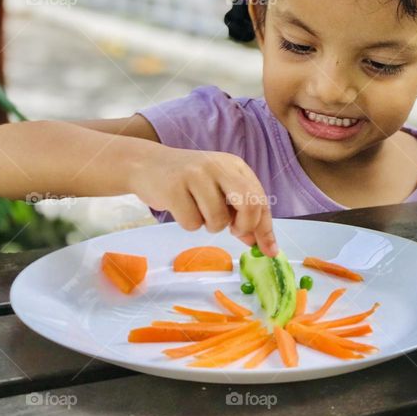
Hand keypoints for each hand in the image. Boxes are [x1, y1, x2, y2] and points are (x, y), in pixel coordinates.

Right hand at [128, 147, 277, 255]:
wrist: (146, 164)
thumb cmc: (188, 181)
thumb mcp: (219, 189)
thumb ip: (240, 211)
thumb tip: (258, 241)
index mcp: (235, 166)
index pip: (260, 199)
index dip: (266, 228)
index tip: (270, 251)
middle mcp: (219, 166)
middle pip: (249, 205)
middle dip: (245, 227)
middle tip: (233, 231)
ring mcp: (196, 175)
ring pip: (218, 220)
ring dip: (209, 225)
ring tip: (197, 209)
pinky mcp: (174, 188)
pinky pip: (192, 223)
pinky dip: (188, 223)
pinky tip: (180, 208)